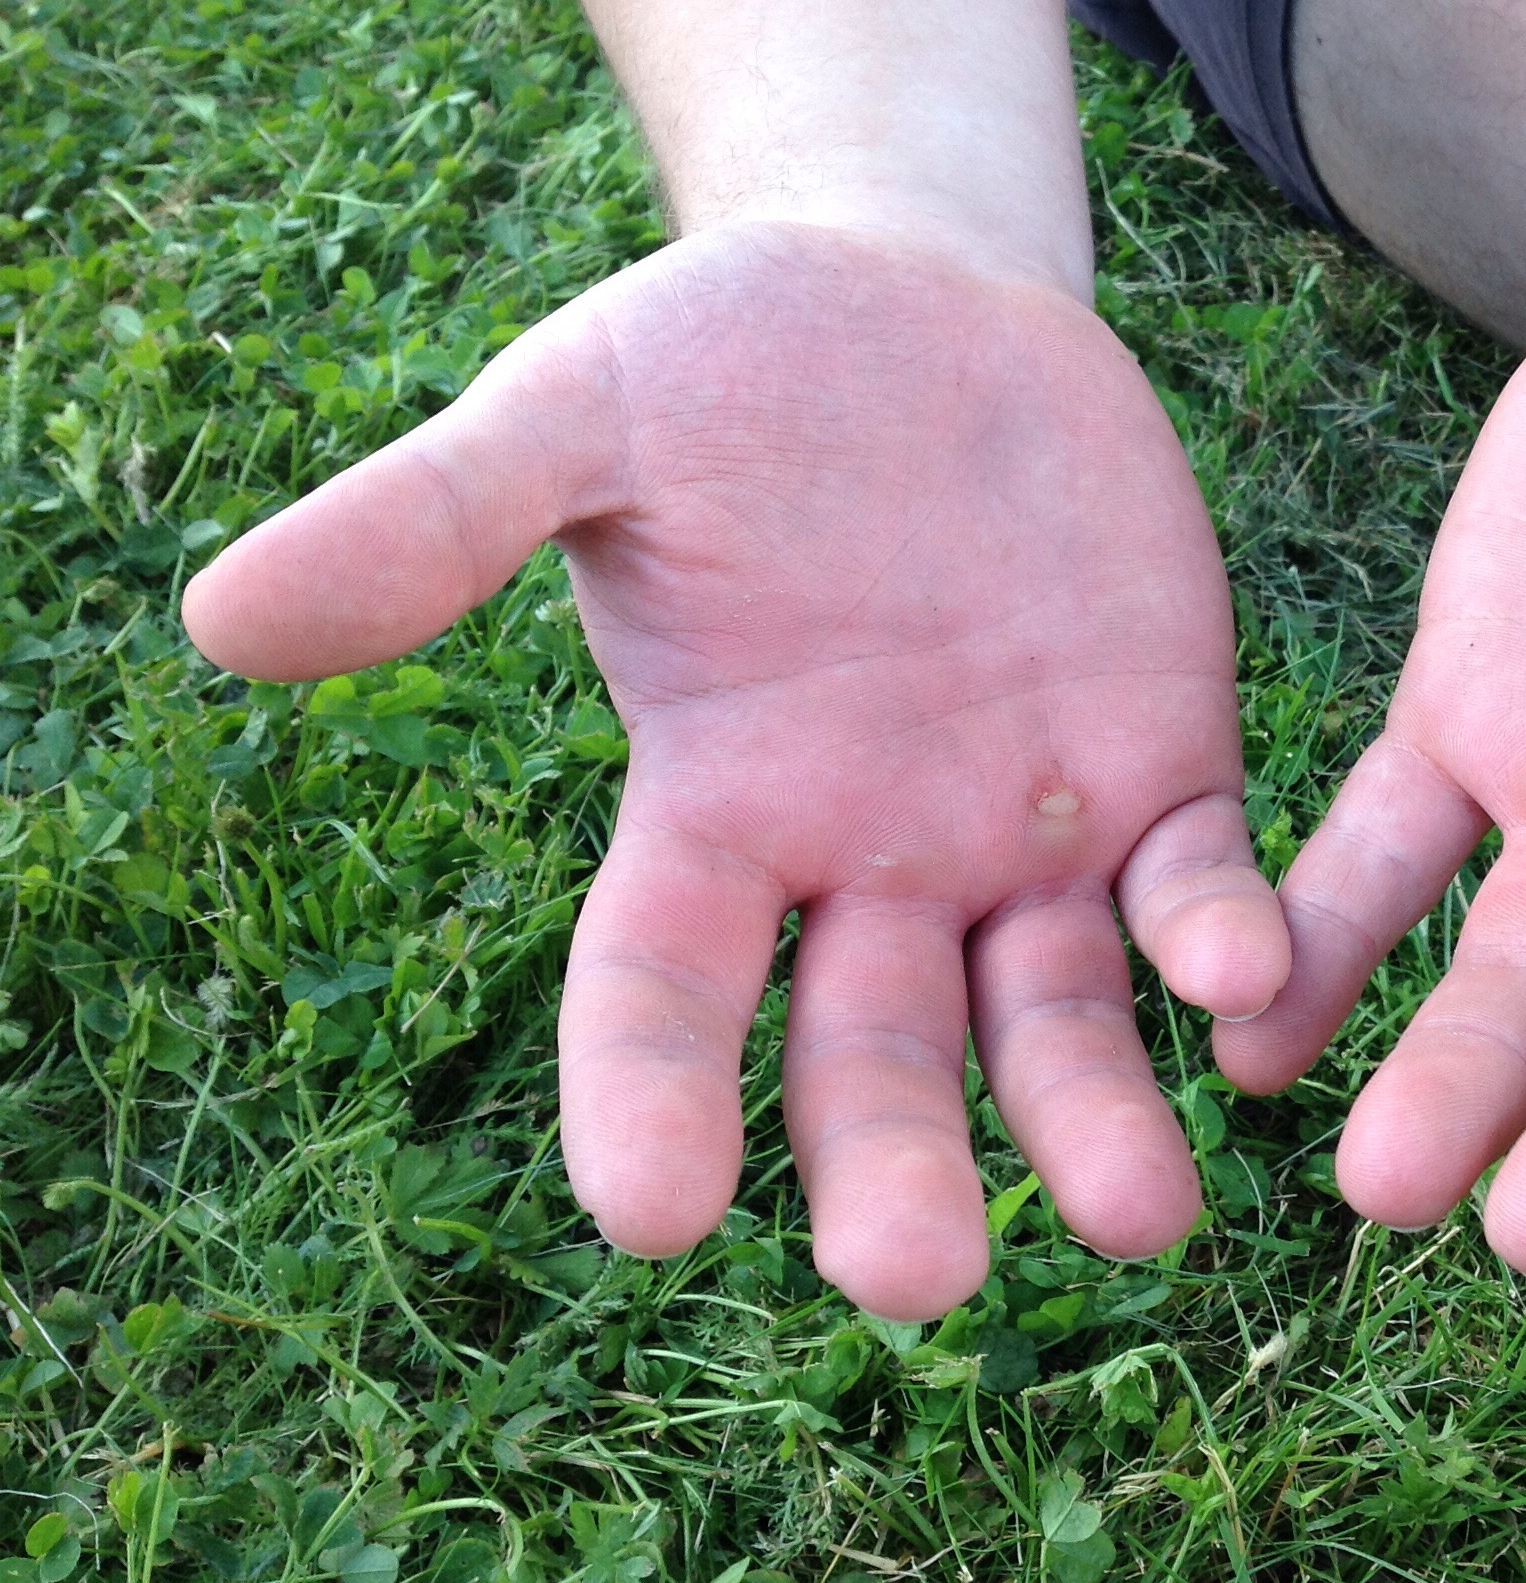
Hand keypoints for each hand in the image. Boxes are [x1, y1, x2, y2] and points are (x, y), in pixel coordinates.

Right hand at [186, 223, 1289, 1319]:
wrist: (926, 302)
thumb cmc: (727, 362)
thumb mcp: (580, 419)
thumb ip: (439, 520)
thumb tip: (223, 617)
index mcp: (713, 805)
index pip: (660, 988)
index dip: (647, 1096)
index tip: (651, 1216)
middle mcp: (866, 859)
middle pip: (869, 1053)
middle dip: (892, 1164)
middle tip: (921, 1280)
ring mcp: (1020, 831)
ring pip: (1051, 1019)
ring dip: (1091, 1121)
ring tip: (1140, 1217)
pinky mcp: (1161, 769)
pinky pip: (1195, 886)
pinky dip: (1216, 938)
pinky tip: (1245, 979)